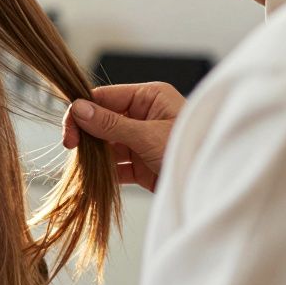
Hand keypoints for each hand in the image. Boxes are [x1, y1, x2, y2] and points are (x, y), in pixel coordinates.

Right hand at [63, 82, 183, 191]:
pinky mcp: (141, 164)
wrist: (215, 187)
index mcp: (149, 98)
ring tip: (82, 166)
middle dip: (86, 135)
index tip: (69, 131)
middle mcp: (143, 116)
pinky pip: (115, 165)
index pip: (104, 98)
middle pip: (101, 120)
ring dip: (93, 155)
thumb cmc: (194, 151)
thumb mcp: (149, 136)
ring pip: (105, 144)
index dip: (82, 112)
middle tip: (71, 149)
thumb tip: (78, 108)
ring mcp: (141, 141)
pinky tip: (93, 178)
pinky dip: (103, 172)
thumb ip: (111, 124)